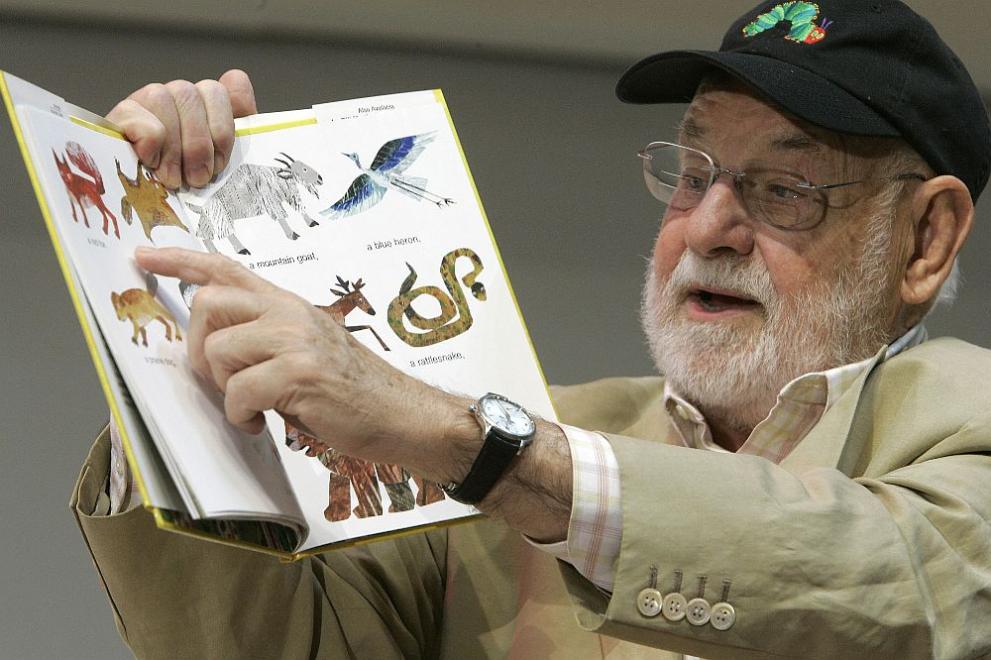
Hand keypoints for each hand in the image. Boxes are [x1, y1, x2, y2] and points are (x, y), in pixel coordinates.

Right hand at [107, 69, 257, 189]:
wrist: (143, 209)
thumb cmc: (188, 188)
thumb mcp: (220, 165)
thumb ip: (232, 130)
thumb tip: (236, 77)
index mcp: (205, 106)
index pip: (221, 90)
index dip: (223, 128)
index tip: (221, 163)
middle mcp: (175, 96)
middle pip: (191, 94)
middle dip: (199, 145)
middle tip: (198, 179)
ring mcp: (144, 102)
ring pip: (162, 98)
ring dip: (173, 147)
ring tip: (174, 179)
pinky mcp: (118, 116)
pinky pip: (137, 115)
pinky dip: (149, 142)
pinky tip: (150, 163)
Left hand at [135, 246, 475, 479]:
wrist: (400, 412)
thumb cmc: (351, 388)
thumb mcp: (306, 347)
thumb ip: (265, 335)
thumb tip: (212, 345)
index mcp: (288, 304)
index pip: (226, 268)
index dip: (178, 259)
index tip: (143, 256)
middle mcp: (289, 312)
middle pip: (206, 305)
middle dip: (199, 349)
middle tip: (222, 380)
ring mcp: (295, 339)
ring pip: (217, 351)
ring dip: (224, 389)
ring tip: (252, 405)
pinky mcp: (299, 372)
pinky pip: (238, 391)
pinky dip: (242, 415)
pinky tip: (263, 422)